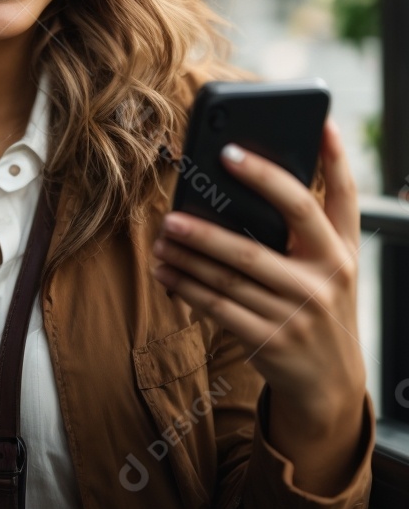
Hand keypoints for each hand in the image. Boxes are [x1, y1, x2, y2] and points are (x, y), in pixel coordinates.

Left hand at [151, 117, 367, 493]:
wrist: (332, 385)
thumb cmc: (320, 305)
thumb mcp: (332, 266)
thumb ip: (310, 226)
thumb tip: (257, 172)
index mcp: (342, 250)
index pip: (344, 193)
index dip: (333, 156)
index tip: (315, 122)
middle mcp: (326, 278)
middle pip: (271, 233)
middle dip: (229, 207)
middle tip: (192, 188)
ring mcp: (299, 312)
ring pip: (232, 272)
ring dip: (191, 250)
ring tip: (164, 233)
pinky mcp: (271, 341)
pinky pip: (219, 305)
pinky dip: (186, 286)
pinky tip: (166, 271)